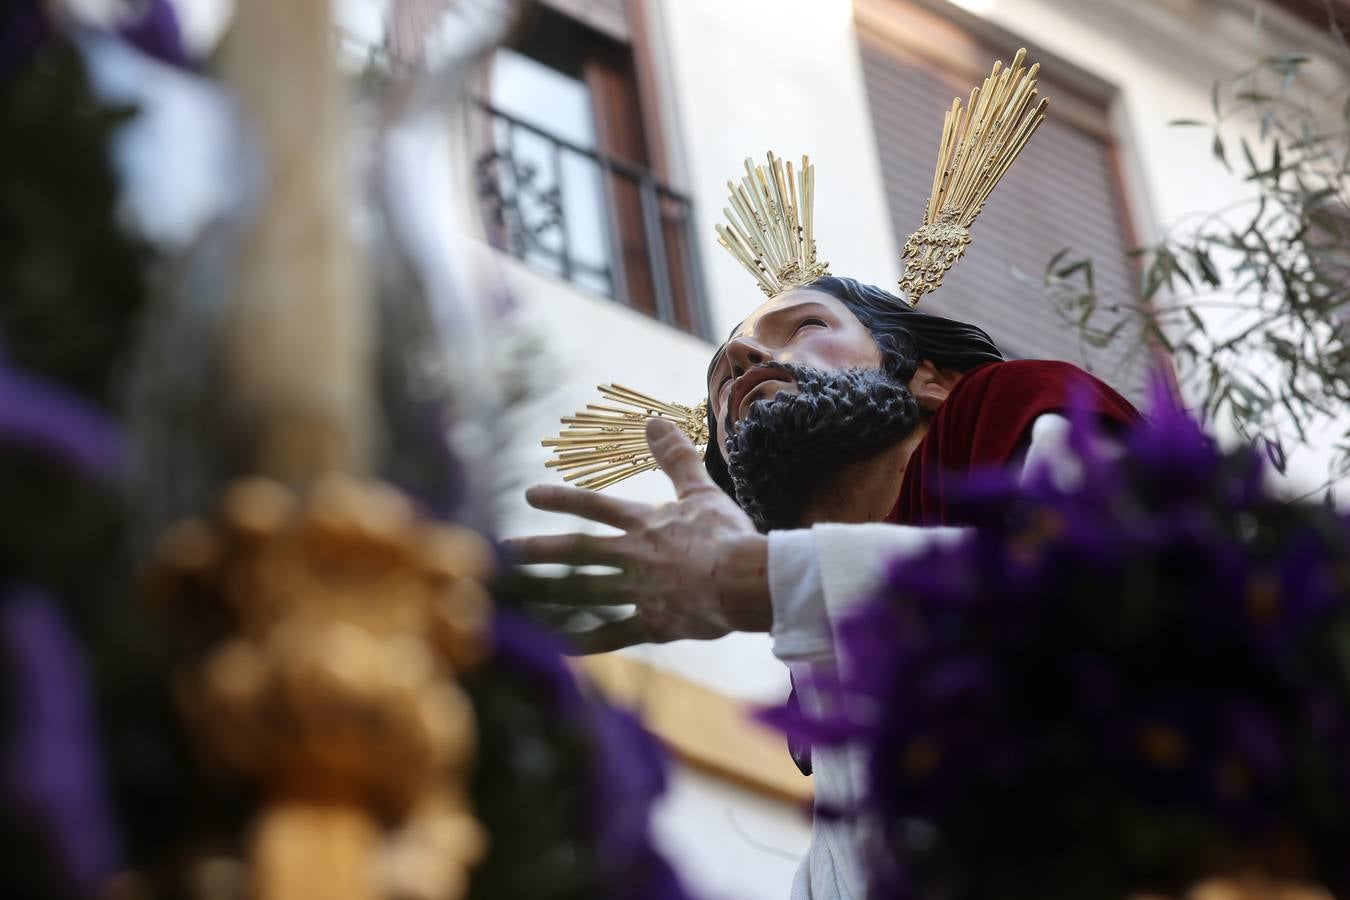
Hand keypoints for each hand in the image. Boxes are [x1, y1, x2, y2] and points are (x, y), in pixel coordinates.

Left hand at [505, 418, 770, 652]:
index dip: (562, 499)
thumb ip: (676, 456)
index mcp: (645, 525)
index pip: (595, 507)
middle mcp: (633, 557)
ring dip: (549, 591)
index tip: (529, 495)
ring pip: (585, 591)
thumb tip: (654, 419)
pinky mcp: (654, 624)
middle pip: (577, 552)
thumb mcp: (700, 490)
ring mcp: (639, 593)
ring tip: (515, 595)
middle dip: (538, 551)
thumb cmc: (726, 535)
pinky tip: (557, 646)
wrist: (744, 580)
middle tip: (502, 552)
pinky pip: (613, 634)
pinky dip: (586, 641)